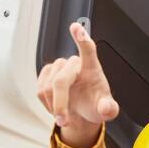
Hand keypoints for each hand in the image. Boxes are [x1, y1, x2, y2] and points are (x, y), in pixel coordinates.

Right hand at [36, 21, 120, 147]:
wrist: (82, 110)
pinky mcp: (46, 74)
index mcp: (92, 68)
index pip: (88, 50)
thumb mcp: (106, 110)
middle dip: (60, 104)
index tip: (76, 27)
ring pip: (47, 88)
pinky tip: (56, 106)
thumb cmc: (95, 104)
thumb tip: (106, 108)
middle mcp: (74, 64)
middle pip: (60, 81)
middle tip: (63, 120)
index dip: (81, 38)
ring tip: (64, 113)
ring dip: (54, 106)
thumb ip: (109, 109)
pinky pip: (40, 90)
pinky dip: (47, 104)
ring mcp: (59, 67)